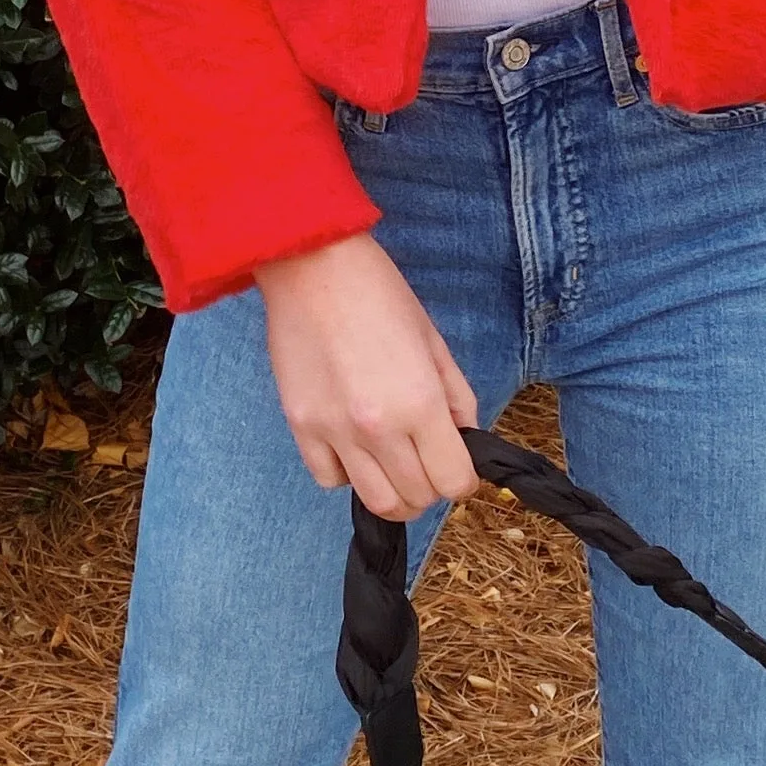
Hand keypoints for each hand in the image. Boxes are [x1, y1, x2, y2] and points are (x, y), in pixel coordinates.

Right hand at [254, 233, 479, 517]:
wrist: (312, 265)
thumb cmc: (379, 293)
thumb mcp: (434, 341)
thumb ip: (456, 397)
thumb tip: (465, 437)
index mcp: (420, 403)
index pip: (453, 482)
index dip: (463, 479)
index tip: (458, 464)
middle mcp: (378, 428)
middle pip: (415, 499)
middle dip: (430, 487)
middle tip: (427, 461)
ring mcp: (334, 432)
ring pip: (374, 501)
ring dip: (393, 491)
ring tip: (394, 464)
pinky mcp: (301, 426)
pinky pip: (329, 479)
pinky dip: (347, 473)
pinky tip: (354, 447)